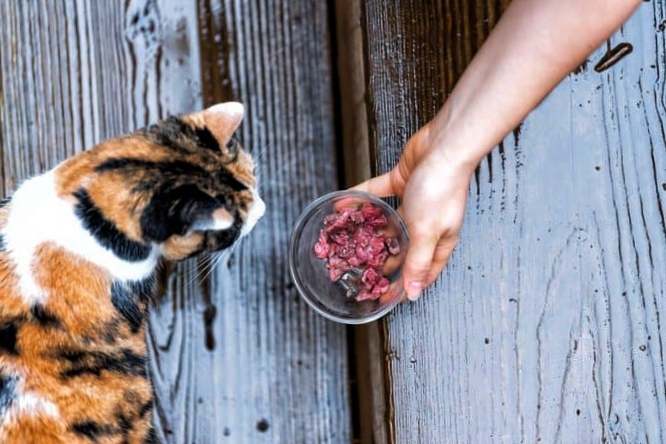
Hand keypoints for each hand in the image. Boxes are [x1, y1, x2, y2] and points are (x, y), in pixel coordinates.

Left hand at [353, 120, 473, 300]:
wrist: (444, 147)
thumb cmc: (440, 191)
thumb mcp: (426, 233)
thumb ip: (417, 263)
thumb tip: (415, 294)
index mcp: (438, 241)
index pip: (421, 272)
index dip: (403, 287)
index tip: (382, 298)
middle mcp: (427, 224)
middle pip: (402, 248)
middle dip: (383, 260)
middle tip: (360, 270)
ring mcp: (414, 202)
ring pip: (388, 221)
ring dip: (370, 229)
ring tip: (348, 239)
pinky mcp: (402, 182)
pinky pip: (377, 194)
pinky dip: (361, 199)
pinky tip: (343, 205)